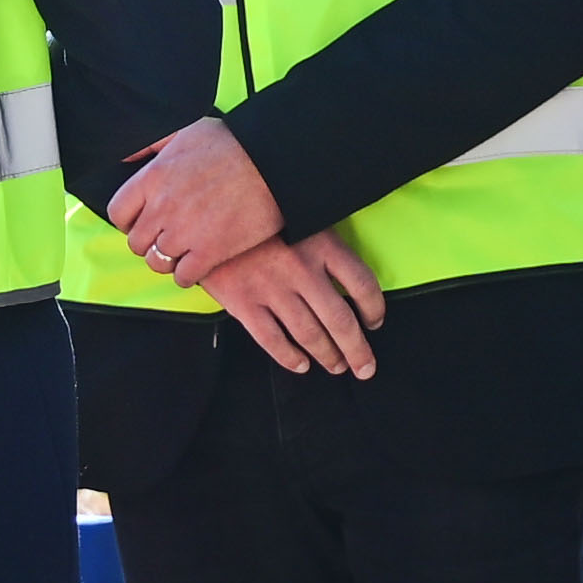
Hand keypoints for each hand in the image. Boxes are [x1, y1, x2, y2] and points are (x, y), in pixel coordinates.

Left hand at [107, 116, 284, 286]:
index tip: (143, 220)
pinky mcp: (209, 253)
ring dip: (168, 259)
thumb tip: (124, 157)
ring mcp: (184, 233)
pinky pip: (183, 277)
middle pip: (136, 242)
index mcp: (153, 177)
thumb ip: (150, 144)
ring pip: (156, 262)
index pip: (118, 213)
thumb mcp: (185, 129)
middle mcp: (162, 207)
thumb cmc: (234, 143)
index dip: (129, 220)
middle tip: (168, 235)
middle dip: (150, 240)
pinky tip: (200, 261)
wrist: (274, 162)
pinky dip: (189, 274)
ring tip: (184, 249)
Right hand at [202, 229, 387, 378]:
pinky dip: (289, 358)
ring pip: (309, 334)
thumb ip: (325, 245)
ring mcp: (272, 288)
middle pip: (340, 320)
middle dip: (356, 350)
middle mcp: (301, 269)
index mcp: (322, 243)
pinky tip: (301, 365)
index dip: (374, 309)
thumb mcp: (300, 216)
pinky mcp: (243, 303)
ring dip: (327, 356)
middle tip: (365, 367)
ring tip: (337, 366)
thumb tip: (350, 279)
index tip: (375, 322)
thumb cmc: (260, 216)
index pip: (362, 283)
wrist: (206, 216)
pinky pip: (272, 340)